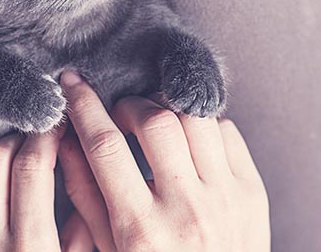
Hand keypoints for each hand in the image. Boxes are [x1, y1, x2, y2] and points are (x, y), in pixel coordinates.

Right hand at [57, 71, 269, 251]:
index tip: (72, 84)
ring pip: (195, 118)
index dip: (84, 106)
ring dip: (167, 107)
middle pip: (154, 122)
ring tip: (154, 120)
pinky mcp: (253, 191)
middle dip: (130, 105)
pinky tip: (189, 139)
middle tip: (121, 114)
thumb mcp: (110, 247)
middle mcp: (187, 210)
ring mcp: (226, 198)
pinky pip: (227, 131)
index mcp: (141, 229)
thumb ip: (86, 193)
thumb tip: (67, 139)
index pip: (105, 147)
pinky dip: (203, 125)